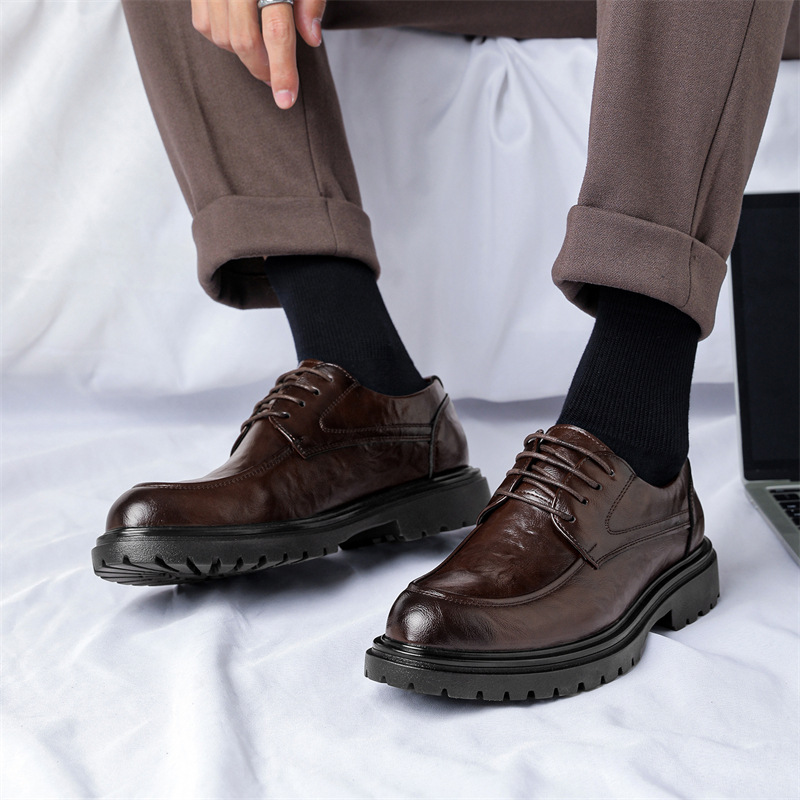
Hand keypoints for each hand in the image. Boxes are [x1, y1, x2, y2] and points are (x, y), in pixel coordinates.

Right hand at [191, 0, 325, 108]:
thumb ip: (311, 0)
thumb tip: (311, 39)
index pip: (277, 32)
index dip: (282, 71)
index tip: (286, 100)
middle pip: (244, 40)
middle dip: (263, 69)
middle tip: (277, 81)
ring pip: (220, 35)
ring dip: (242, 55)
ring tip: (263, 55)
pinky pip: (203, 22)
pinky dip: (221, 37)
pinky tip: (240, 34)